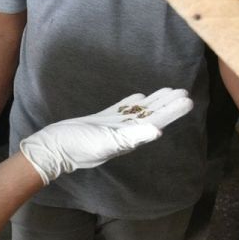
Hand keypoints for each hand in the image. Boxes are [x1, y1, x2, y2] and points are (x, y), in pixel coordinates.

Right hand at [19, 89, 192, 184]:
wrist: (52, 148)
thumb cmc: (77, 147)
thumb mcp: (106, 142)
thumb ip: (132, 137)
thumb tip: (158, 131)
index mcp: (128, 138)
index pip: (156, 122)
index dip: (171, 112)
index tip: (186, 100)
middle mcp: (124, 132)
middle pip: (151, 115)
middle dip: (167, 104)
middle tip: (182, 92)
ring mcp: (113, 126)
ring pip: (138, 111)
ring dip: (153, 101)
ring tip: (167, 91)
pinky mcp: (101, 120)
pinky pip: (122, 110)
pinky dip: (132, 103)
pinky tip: (139, 97)